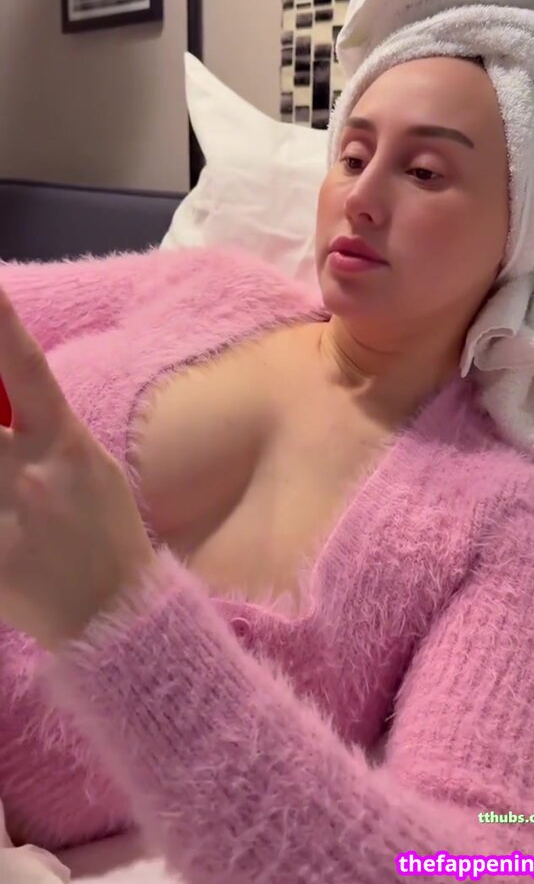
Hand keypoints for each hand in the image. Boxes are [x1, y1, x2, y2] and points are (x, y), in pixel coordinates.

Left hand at [0, 286, 154, 649]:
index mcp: (64, 446)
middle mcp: (28, 476)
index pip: (28, 370)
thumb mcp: (88, 464)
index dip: (4, 327)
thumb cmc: (103, 529)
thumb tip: (4, 393)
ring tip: (1, 469)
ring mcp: (3, 521)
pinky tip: (4, 523)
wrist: (114, 616)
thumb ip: (42, 426)